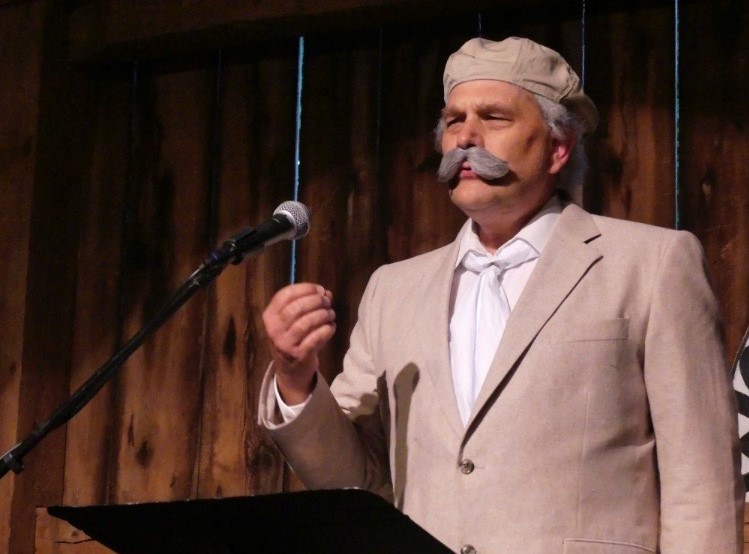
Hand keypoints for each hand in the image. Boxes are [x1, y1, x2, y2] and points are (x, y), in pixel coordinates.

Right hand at [262, 283, 335, 404]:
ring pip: (307, 322)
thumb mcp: (292, 320)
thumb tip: (326, 293)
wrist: (290, 370)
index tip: (320, 289)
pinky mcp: (299, 355)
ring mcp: (285, 343)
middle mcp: (274, 329)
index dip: (306, 288)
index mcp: (270, 316)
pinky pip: (316, 338)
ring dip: (323, 315)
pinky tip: (331, 327)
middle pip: (297, 307)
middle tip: (327, 302)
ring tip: (331, 314)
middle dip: (316, 301)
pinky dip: (327, 330)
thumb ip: (307, 303)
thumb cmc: (292, 338)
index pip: (286, 294)